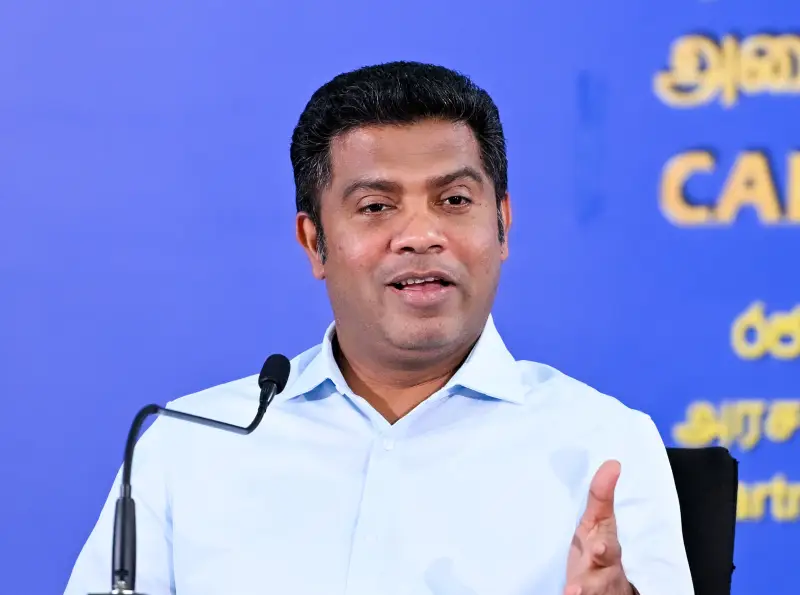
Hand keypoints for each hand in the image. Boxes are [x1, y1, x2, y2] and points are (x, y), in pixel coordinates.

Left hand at [564, 460, 634, 594]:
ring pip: (592, 591)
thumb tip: (613, 463)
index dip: (604, 548)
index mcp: (606, 548)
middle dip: (594, 575)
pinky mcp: (585, 593)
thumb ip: (601, 495)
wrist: (609, 586)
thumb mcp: (598, 521)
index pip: (608, 547)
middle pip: (601, 577)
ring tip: (571, 592)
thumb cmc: (600, 547)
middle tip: (582, 577)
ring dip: (581, 591)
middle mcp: (603, 570)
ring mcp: (595, 586)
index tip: (599, 547)